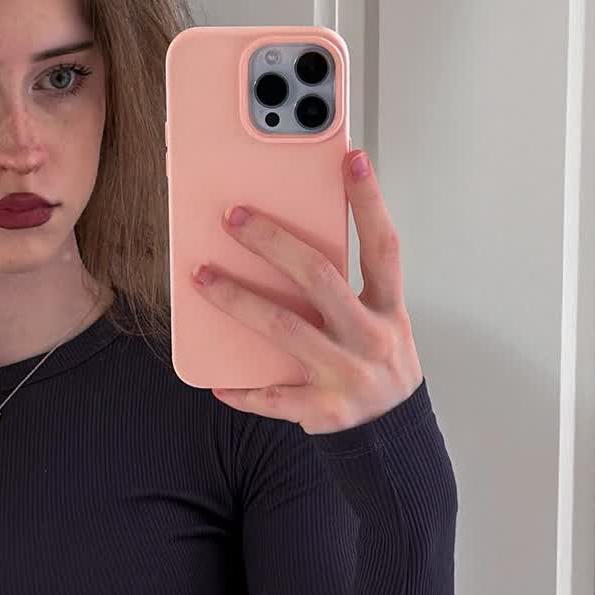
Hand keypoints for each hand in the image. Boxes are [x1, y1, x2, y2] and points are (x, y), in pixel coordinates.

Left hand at [190, 147, 424, 434]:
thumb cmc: (373, 364)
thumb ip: (346, 288)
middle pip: (319, 278)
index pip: (382, 246)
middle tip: (234, 217)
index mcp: (388, 310)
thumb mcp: (378, 322)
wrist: (392, 436)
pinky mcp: (324, 411)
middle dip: (273, 242)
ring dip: (237, 299)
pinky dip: (241, 389)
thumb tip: (287, 242)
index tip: (350, 158)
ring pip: (283, 328)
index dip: (369, 201)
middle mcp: (371, 338)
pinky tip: (215, 380)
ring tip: (202, 277)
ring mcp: (348, 374)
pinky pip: (272, 396)